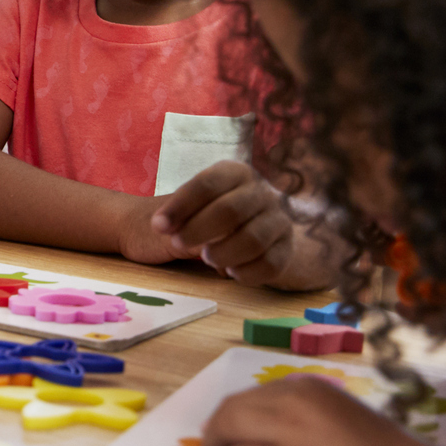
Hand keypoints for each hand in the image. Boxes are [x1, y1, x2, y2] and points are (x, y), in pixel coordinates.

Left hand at [148, 161, 332, 288]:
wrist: (248, 226)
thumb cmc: (209, 212)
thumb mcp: (193, 205)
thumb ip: (180, 214)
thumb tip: (163, 227)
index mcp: (235, 173)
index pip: (207, 184)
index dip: (180, 206)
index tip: (158, 226)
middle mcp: (261, 192)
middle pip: (230, 211)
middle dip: (198, 230)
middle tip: (177, 243)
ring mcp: (278, 220)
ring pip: (253, 240)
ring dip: (223, 253)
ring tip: (207, 258)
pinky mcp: (286, 248)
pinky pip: (270, 264)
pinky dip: (246, 272)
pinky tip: (230, 272)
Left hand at [202, 375, 427, 445]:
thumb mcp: (338, 415)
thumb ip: (302, 415)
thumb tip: (264, 430)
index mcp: (306, 387)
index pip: (249, 396)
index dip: (231, 419)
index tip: (226, 436)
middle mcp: (293, 401)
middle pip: (230, 409)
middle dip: (215, 434)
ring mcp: (290, 431)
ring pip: (226, 430)